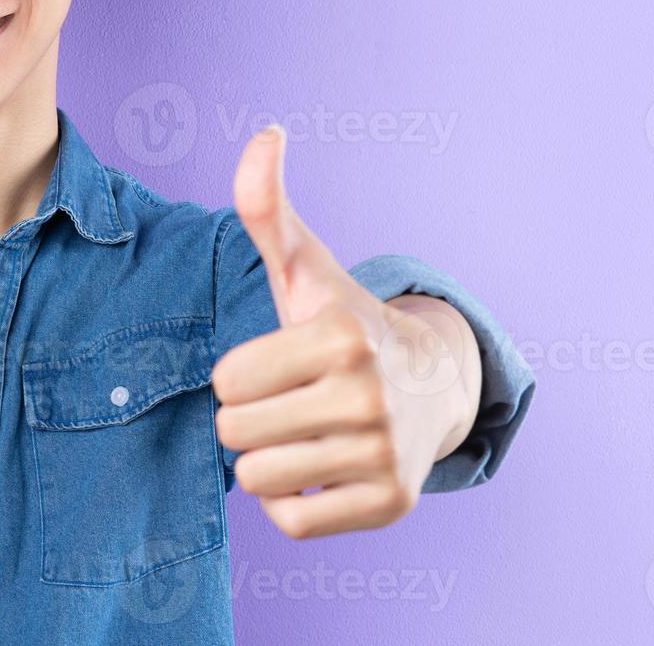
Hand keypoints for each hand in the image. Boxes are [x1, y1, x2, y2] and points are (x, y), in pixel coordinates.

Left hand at [212, 126, 473, 538]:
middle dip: (248, 418)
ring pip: (257, 479)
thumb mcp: (304, 266)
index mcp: (338, 334)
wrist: (428, 382)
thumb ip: (268, 206)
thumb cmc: (340, 322)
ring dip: (267, 459)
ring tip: (303, 432)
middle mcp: (368, 395)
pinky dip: (292, 502)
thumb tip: (266, 131)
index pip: (225, 381)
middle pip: (233, 433)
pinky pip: (292, 521)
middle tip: (289, 400)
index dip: (239, 374)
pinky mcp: (393, 505)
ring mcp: (385, 454)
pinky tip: (319, 468)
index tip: (277, 363)